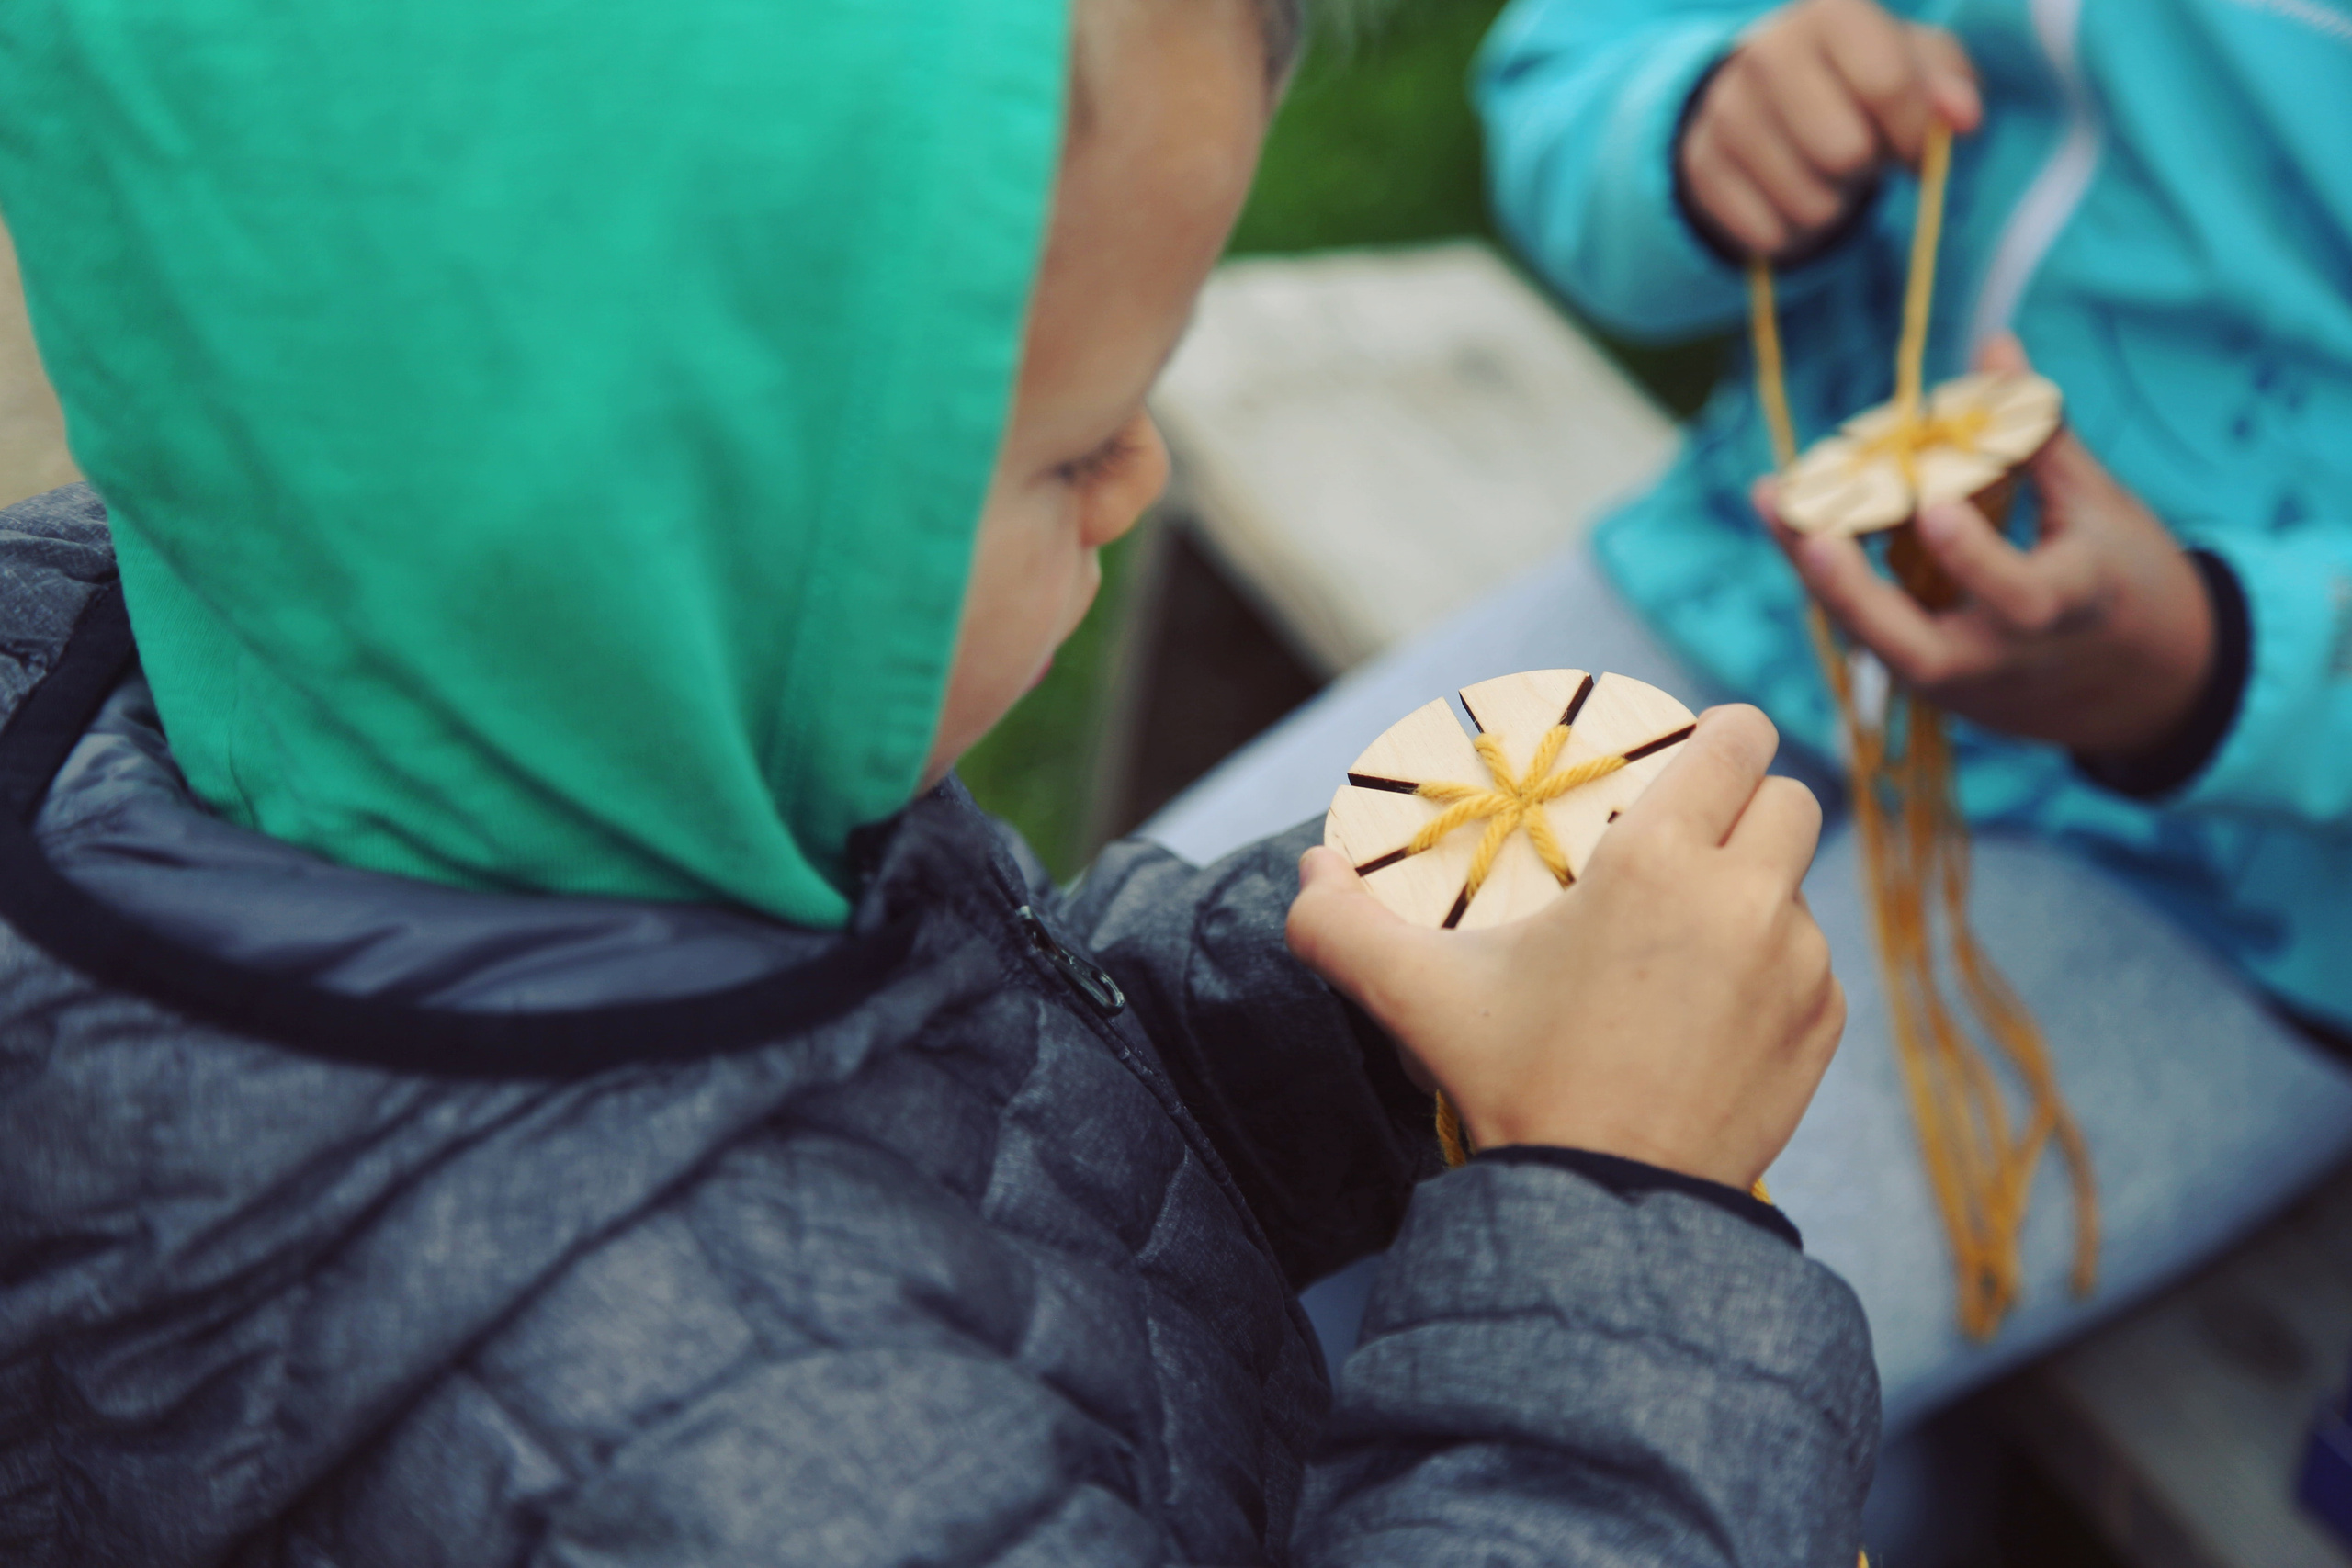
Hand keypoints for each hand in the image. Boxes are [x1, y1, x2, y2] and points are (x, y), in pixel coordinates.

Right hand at [1287, 706, 1843, 1189]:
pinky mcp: (1821, 1029)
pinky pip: (1812, 966)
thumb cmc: (1514, 1084)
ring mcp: (1799, 967)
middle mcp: (1748, 900)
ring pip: (1799, 888)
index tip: (1691, 756)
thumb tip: (1309, 870)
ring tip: (1688, 941)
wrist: (1606, 1209)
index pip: (1738, 740)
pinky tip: (1712, 1009)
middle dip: (1748, 807)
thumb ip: (1340, 924)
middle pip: (1791, 797)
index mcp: (1659, 862)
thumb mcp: (1415, 995)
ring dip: (1758, 895)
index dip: (1720, 734)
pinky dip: (1774, 972)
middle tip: (1691, 841)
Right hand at [1679, 0, 1980, 258]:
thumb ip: (1950, 86)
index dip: (1916, 132)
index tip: (1918, 146)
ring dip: (1830, 203)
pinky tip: (1788, 195)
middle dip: (1865, 168)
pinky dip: (1790, 230)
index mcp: (1830, 11)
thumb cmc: (1862, 76)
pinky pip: (1768, 233)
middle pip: (1844, 153)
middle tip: (1859, 153)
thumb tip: (1961, 118)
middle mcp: (1766, 51)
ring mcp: (1725, 110)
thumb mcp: (1919, 65)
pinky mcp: (1701, 166)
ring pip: (1808, 203)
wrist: (1767, 93)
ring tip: (1823, 172)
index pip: (1886, 84)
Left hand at [1760, 338, 2215, 757]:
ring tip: (1775, 504)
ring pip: (1877, 647)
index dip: (1974, 558)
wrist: (2149, 689)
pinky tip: (1797, 526)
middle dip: (1856, 596)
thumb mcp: (2099, 505)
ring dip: (1821, 582)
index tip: (1934, 506)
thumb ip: (2037, 433)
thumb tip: (1994, 343)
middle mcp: (2006, 661)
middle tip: (1810, 533)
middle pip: (1918, 652)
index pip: (2020, 598)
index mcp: (2071, 611)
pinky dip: (1835, 585)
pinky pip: (1875, 638)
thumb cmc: (2128, 578)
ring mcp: (1965, 685)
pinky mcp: (1936, 691)